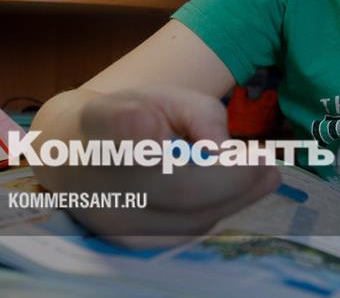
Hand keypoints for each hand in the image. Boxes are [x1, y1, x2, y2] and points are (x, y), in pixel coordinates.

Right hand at [32, 86, 279, 247]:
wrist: (71, 154)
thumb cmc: (127, 116)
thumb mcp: (163, 96)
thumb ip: (199, 113)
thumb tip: (222, 149)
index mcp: (97, 125)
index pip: (112, 127)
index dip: (132, 127)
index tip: (153, 124)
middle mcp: (98, 177)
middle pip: (173, 187)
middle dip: (230, 178)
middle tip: (267, 163)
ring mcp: (111, 218)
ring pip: (186, 218)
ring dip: (235, 198)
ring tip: (266, 175)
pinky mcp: (127, 243)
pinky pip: (184, 231)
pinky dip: (218, 210)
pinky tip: (241, 190)